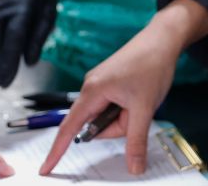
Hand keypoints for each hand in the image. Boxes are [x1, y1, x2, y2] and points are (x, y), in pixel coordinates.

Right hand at [40, 0, 207, 176]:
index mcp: (92, 91)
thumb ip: (136, 141)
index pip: (69, 127)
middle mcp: (91, 87)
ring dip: (125, 117)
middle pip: (95, 124)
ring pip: (107, 117)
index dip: (57, 150)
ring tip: (140, 99)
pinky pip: (113, 108)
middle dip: (117, 126)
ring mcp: (100, 84)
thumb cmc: (150, 65)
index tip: (45, 168)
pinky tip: (138, 96)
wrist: (162, 40)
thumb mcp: (144, 108)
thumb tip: (134, 167)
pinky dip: (126, 110)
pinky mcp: (109, 83)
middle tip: (137, 110)